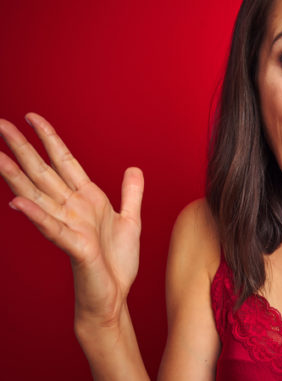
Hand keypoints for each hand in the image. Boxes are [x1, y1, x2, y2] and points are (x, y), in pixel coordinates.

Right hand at [0, 113, 143, 325]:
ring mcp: (69, 227)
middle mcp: (72, 209)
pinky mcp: (74, 248)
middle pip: (43, 172)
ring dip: (17, 175)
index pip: (64, 162)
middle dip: (23, 148)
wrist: (114, 296)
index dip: (49, 139)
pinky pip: (52, 229)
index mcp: (86, 199)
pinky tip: (17, 202)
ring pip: (38, 195)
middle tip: (0, 123)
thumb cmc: (116, 262)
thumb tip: (133, 168)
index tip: (32, 117)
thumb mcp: (131, 221)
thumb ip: (131, 194)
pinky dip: (36, 216)